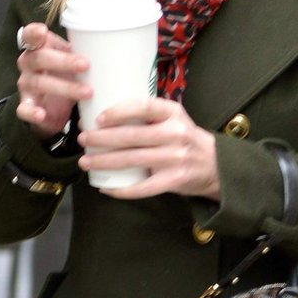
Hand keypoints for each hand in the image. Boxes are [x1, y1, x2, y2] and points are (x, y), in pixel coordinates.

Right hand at [14, 23, 89, 139]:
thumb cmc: (67, 74)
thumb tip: (122, 43)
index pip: (30, 35)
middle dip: (64, 61)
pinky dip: (32, 112)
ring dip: (64, 87)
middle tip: (86, 65)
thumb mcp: (73, 59)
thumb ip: (84, 50)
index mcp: (40, 47)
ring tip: (87, 93)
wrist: (54, 106)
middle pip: (40, 58)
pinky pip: (23, 109)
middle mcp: (29, 63)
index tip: (43, 32)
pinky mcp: (26, 105)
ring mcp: (26, 84)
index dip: (34, 32)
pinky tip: (42, 115)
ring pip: (39, 83)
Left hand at [80, 97, 220, 199]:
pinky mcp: (174, 181)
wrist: (215, 164)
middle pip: (132, 136)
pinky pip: (142, 187)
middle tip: (83, 140)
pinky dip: (121, 189)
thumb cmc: (184, 139)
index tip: (99, 118)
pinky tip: (106, 188)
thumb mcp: (173, 119)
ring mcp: (175, 158)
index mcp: (173, 113)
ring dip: (104, 162)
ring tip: (86, 162)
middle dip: (102, 139)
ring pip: (132, 160)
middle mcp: (175, 134)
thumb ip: (148, 116)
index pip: (144, 107)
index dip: (119, 111)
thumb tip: (104, 115)